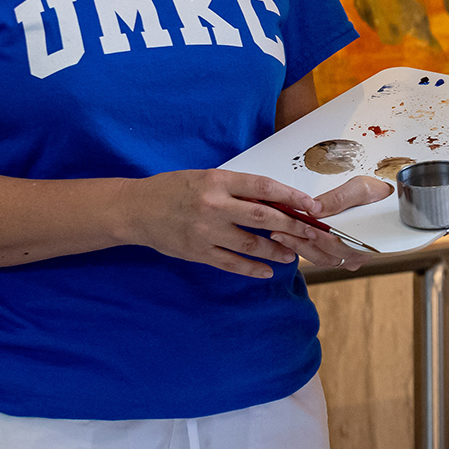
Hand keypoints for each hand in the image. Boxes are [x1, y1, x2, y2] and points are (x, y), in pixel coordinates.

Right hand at [125, 168, 328, 277]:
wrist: (137, 209)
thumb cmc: (175, 188)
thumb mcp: (207, 177)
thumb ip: (236, 188)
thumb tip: (273, 199)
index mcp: (218, 181)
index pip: (263, 187)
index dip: (291, 196)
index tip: (310, 205)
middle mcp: (214, 205)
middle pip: (262, 217)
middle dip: (292, 226)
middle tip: (311, 233)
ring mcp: (205, 231)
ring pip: (250, 244)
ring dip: (275, 251)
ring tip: (291, 255)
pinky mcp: (197, 252)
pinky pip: (230, 263)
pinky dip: (251, 269)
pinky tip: (266, 271)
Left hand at [271, 176, 392, 269]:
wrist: (389, 201)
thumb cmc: (379, 195)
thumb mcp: (361, 189)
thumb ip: (339, 199)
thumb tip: (314, 208)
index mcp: (366, 242)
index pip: (341, 247)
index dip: (322, 240)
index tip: (308, 229)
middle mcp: (356, 254)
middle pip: (325, 256)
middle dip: (301, 244)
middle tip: (281, 232)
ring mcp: (345, 256)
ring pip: (318, 258)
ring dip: (298, 247)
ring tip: (279, 234)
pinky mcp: (336, 253)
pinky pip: (317, 255)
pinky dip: (302, 247)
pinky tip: (288, 238)